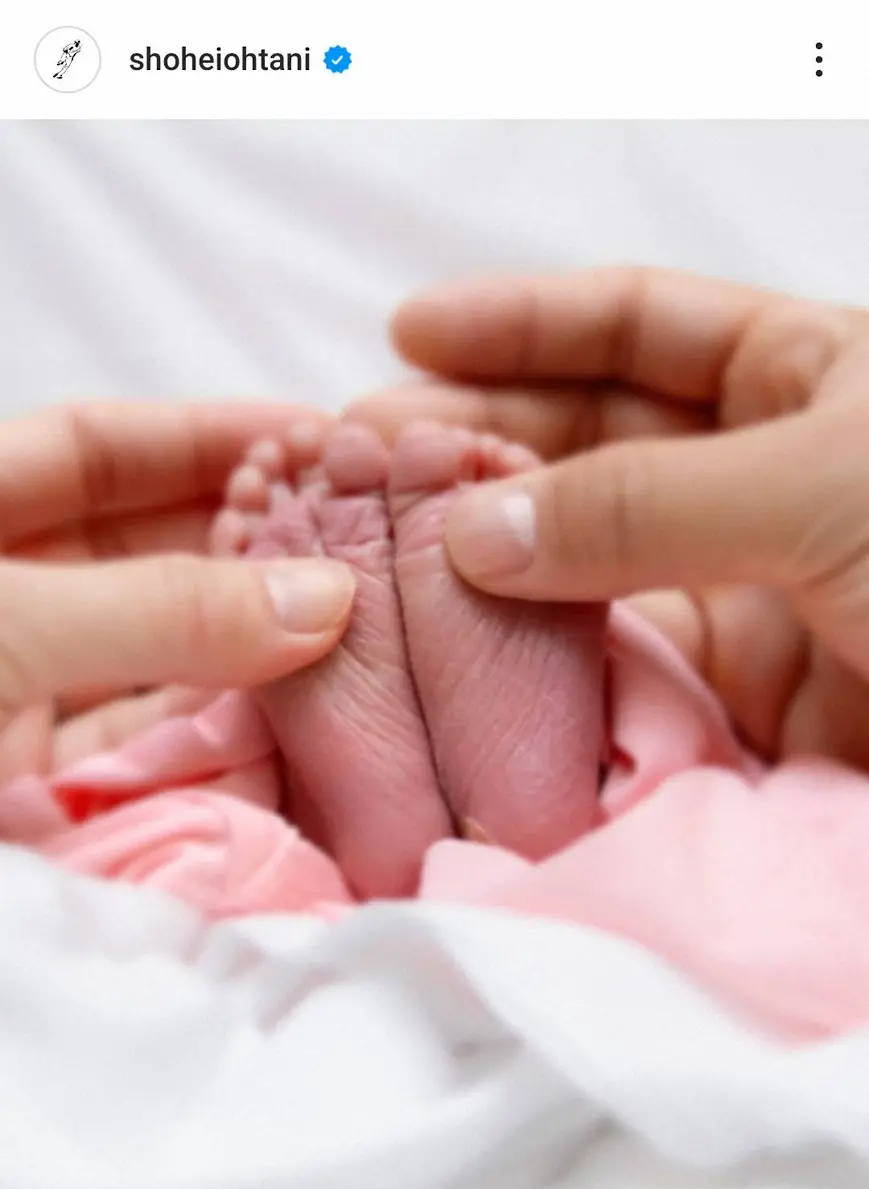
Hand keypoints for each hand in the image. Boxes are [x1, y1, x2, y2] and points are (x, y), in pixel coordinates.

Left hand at [0, 401, 354, 781]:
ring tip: (338, 637)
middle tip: (348, 545)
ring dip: (239, 650)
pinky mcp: (21, 787)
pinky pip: (134, 748)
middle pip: (142, 552)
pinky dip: (202, 740)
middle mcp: (5, 597)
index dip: (207, 434)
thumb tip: (323, 598)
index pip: (97, 448)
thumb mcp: (8, 627)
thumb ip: (162, 610)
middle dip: (242, 545)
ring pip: (153, 653)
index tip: (313, 435)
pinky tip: (274, 733)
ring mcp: (12, 691)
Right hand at [348, 267, 868, 768]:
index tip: (408, 333)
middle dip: (480, 440)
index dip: (521, 324)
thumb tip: (475, 528)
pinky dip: (544, 663)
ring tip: (381, 554)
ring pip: (591, 560)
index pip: (637, 324)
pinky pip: (619, 666)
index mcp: (807, 375)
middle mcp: (764, 473)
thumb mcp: (821, 487)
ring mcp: (752, 585)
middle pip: (591, 441)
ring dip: (495, 561)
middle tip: (361, 459)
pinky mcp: (744, 695)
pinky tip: (461, 653)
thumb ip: (642, 504)